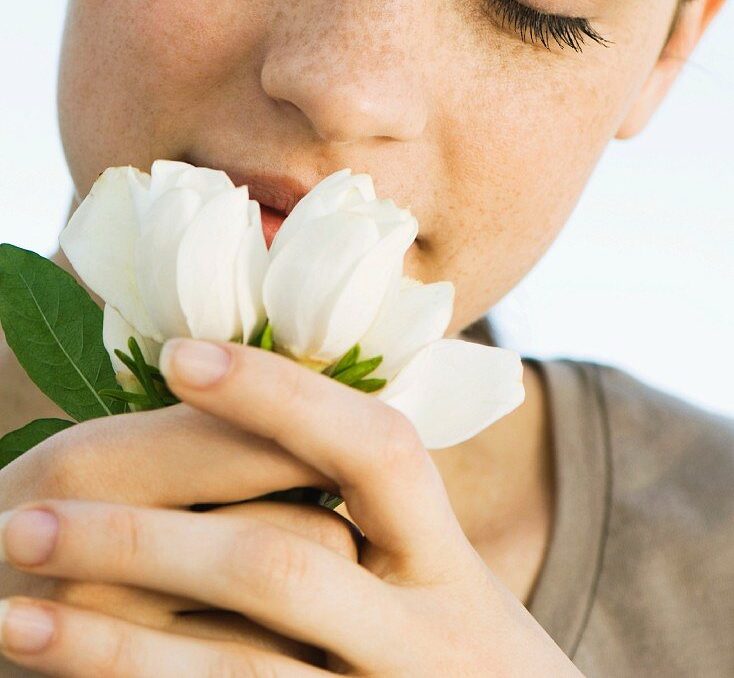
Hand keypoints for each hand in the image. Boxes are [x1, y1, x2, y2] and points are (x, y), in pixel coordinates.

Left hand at [0, 340, 582, 675]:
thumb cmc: (458, 671)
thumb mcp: (445, 594)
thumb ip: (375, 523)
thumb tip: (242, 417)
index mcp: (451, 568)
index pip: (375, 450)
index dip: (281, 394)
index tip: (178, 353)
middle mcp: (430, 639)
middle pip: (279, 562)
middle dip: (142, 537)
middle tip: (24, 517)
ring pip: (235, 668)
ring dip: (106, 640)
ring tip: (10, 612)